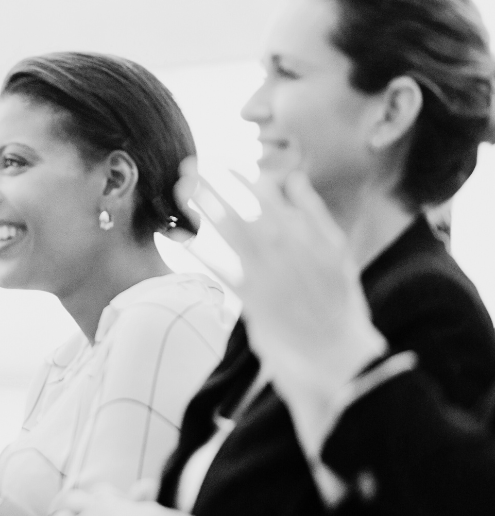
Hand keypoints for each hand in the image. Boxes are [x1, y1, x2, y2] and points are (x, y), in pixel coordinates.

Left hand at [176, 162, 384, 425]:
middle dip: (214, 182)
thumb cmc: (338, 301)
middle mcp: (288, 247)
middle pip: (244, 204)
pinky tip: (177, 235)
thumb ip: (314, 212)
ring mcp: (268, 271)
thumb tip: (293, 178)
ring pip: (229, 228)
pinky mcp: (251, 297)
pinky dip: (195, 249)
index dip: (243, 176)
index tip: (224, 164)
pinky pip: (218, 267)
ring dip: (203, 205)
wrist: (338, 352)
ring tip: (180, 187)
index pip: (271, 193)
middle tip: (189, 164)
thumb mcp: (337, 250)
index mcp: (309, 231)